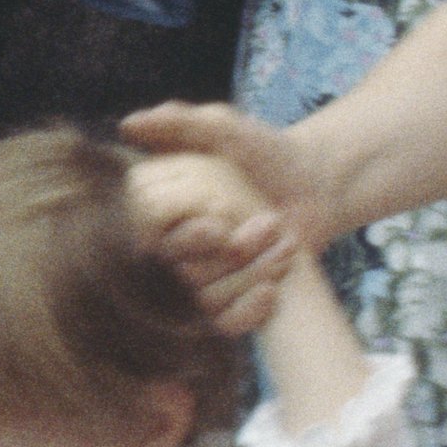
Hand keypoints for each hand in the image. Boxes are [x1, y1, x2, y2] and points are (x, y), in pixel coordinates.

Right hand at [120, 142, 298, 337]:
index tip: (220, 224)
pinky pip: (221, 323)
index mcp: (159, 205)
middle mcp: (170, 245)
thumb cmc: (266, 153)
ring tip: (285, 243)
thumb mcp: (227, 128)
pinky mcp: (227, 302)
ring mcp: (197, 277)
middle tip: (270, 223)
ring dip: (252, 271)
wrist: (317, 184)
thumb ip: (180, 123)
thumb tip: (129, 125)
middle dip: (230, 250)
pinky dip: (249, 310)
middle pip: (176, 269)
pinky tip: (273, 291)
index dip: (185, 233)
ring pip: (201, 297)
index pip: (146, 232)